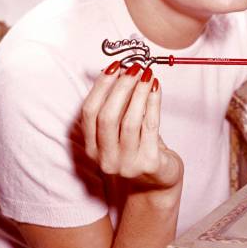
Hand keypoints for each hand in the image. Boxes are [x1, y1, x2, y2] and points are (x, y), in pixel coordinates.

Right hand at [82, 62, 182, 192]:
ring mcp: (126, 163)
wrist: (157, 181)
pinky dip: (153, 103)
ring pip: (129, 121)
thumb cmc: (139, 147)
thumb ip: (118, 104)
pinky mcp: (148, 163)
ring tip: (148, 74)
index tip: (114, 66)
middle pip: (107, 117)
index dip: (100, 87)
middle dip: (121, 87)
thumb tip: (120, 70)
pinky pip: (150, 127)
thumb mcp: (122, 128)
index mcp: (92, 147)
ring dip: (139, 93)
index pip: (88, 113)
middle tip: (134, 68)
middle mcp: (105, 158)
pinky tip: (157, 88)